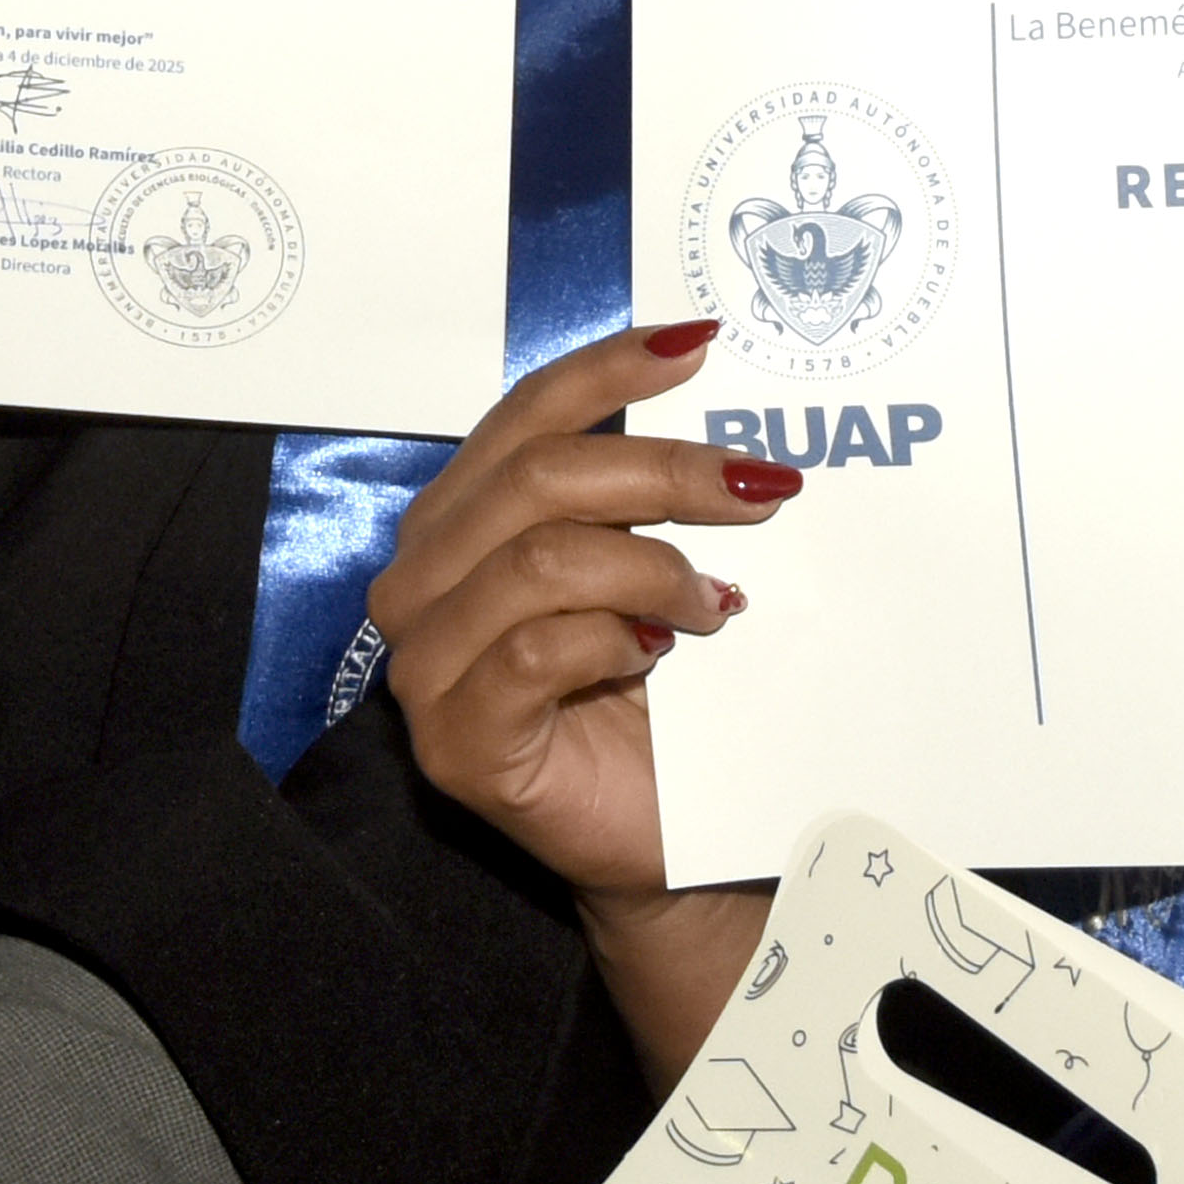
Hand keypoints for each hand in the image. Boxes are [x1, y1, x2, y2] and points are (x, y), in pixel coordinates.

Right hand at [368, 318, 780, 899]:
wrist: (652, 838)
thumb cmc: (650, 702)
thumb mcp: (640, 570)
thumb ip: (637, 500)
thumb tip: (720, 415)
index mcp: (457, 521)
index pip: (521, 418)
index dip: (605, 370)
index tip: (697, 344)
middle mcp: (420, 580)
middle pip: (534, 480)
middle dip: (663, 471)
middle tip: (763, 489)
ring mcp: (425, 664)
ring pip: (538, 562)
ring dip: (652, 570)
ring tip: (716, 605)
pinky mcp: (455, 741)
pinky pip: (536, 653)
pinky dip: (615, 639)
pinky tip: (661, 653)